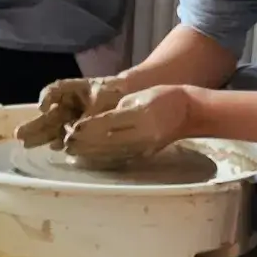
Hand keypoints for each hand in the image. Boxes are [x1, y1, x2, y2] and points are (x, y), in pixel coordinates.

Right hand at [14, 76, 128, 149]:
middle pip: (48, 114)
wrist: (130, 98)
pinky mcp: (78, 132)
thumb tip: (74, 131)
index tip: (43, 108)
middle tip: (19, 134)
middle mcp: (68, 105)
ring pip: (53, 128)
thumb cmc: (115, 92)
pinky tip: (54, 148)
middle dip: (35, 125)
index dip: (46, 98)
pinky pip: (66, 138)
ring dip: (40, 136)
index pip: (54, 90)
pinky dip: (61, 143)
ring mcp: (72, 119)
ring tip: (25, 143)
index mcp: (72, 90)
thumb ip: (90, 114)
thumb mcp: (105, 98)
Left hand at [61, 85, 194, 166]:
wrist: (189, 112)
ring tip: (73, 151)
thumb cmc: (162, 98)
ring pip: (114, 152)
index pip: (111, 122)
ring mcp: (146, 145)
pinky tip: (89, 158)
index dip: (90, 127)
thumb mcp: (138, 97)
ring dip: (91, 153)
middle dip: (86, 142)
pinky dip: (103, 159)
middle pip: (109, 140)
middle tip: (66, 142)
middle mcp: (144, 132)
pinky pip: (121, 158)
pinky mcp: (146, 154)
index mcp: (142, 113)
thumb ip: (117, 110)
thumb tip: (93, 124)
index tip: (72, 129)